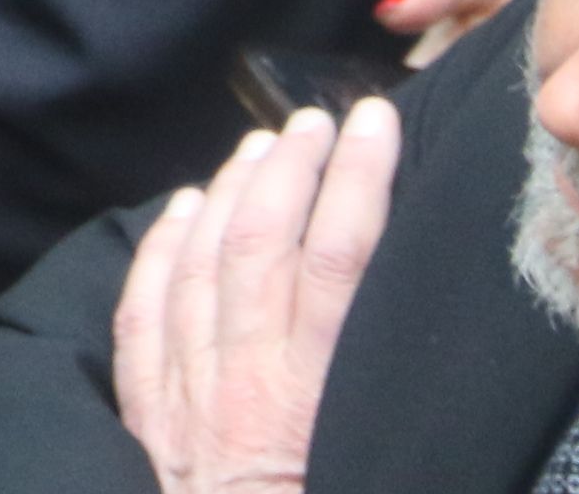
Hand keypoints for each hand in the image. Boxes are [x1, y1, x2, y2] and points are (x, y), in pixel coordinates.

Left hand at [112, 102, 403, 493]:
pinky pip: (145, 313)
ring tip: (261, 143)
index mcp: (311, 398)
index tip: (374, 123)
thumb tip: (433, 322)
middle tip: (316, 118)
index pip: (335, 259)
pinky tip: (181, 209)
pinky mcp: (152, 417)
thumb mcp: (383, 461)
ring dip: (231, 192)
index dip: (355, 180)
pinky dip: (161, 251)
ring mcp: (187, 395)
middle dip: (290, 167)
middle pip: (260, 243)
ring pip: (200, 264)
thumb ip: (396, 394)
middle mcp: (242, 383)